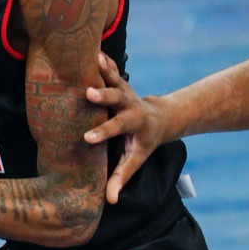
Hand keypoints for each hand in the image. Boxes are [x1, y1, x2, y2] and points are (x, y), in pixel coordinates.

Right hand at [83, 53, 169, 204]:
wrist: (161, 118)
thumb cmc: (144, 144)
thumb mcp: (136, 161)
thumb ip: (121, 179)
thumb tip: (109, 202)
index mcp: (135, 125)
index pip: (117, 130)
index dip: (103, 133)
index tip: (87, 137)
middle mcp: (131, 105)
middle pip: (118, 99)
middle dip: (104, 96)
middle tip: (88, 93)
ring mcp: (126, 90)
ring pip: (116, 78)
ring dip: (103, 69)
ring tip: (90, 58)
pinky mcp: (120, 81)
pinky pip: (110, 68)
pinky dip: (101, 59)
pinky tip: (90, 47)